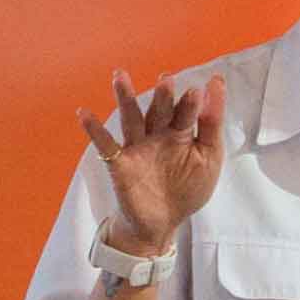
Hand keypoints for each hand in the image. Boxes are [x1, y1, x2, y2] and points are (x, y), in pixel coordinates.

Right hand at [83, 70, 228, 259]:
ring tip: (120, 76)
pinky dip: (94, 129)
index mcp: (180, 132)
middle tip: (166, 79)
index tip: (201, 88)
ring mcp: (137, 148)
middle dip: (162, 96)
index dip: (193, 102)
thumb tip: (215, 84)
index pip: (186, 112)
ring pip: (131, 118)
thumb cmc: (187, 189)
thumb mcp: (209, 157)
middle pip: (159, 110)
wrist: (162, 224)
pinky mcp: (120, 164)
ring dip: (125, 98)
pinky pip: (106, 144)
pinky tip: (84, 113)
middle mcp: (157, 135)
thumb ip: (212, 124)